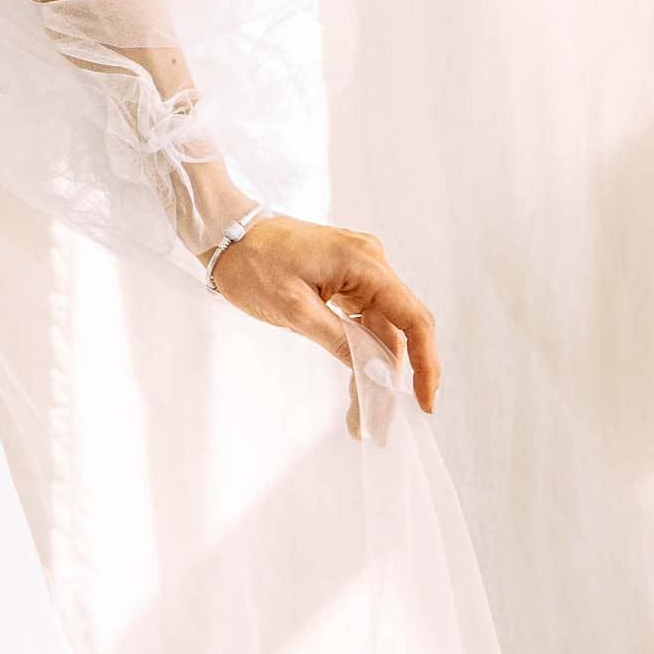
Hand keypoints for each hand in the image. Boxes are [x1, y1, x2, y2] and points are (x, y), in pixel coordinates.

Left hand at [208, 215, 439, 417]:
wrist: (227, 234)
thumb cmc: (253, 265)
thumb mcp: (293, 310)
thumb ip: (339, 340)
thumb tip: (378, 373)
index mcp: (365, 263)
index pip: (414, 318)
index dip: (426, 363)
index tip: (425, 402)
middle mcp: (371, 262)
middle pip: (400, 326)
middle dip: (396, 374)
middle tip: (381, 419)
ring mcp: (359, 268)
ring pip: (381, 325)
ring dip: (376, 365)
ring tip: (362, 410)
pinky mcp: (346, 276)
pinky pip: (364, 316)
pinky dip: (362, 346)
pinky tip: (358, 376)